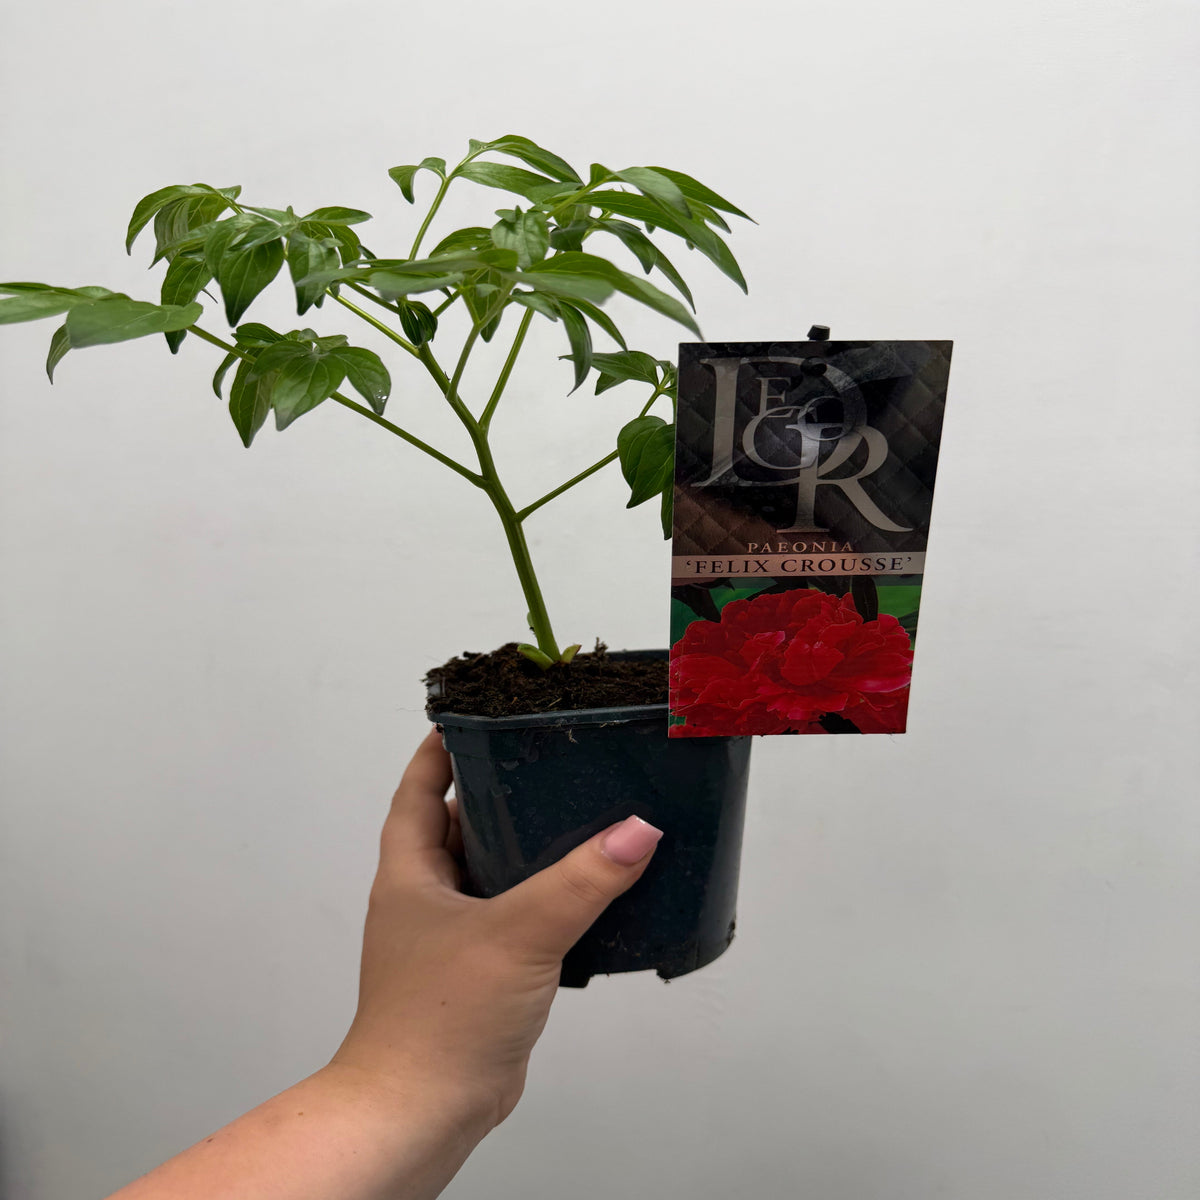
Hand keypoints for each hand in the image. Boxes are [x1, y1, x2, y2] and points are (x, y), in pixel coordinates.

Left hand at [330, 729, 663, 1130]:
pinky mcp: (481, 972)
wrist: (423, 1110)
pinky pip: (514, 919)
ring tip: (577, 819)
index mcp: (410, 874)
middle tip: (547, 763)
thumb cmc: (437, 1022)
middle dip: (499, 794)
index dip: (442, 750)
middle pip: (460, 826)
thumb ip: (581, 882)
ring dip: (526, 850)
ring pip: (491, 874)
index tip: (474, 717)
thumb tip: (636, 832)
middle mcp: (426, 899)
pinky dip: (544, 901)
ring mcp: (452, 938)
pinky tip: (585, 896)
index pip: (419, 790)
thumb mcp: (517, 933)